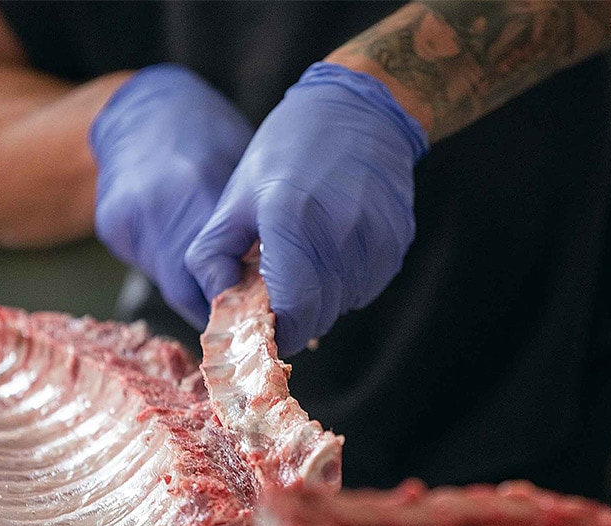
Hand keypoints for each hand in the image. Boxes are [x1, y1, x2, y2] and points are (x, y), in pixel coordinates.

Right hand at [89, 64, 252, 329]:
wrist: (144, 108)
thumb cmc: (210, 136)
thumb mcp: (243, 168)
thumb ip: (250, 224)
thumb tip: (278, 279)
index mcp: (199, 187)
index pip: (221, 271)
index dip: (241, 301)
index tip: (261, 316)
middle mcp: (158, 206)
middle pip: (189, 290)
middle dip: (218, 308)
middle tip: (244, 314)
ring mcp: (128, 219)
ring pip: (168, 284)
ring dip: (195, 291)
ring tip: (222, 283)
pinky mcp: (112, 228)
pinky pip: (150, 266)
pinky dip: (172, 269)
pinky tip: (186, 251)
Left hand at [184, 63, 428, 354]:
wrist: (360, 109)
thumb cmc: (288, 149)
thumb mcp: (236, 195)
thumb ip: (213, 257)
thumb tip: (218, 307)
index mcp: (292, 222)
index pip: (293, 313)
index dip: (276, 331)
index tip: (264, 324)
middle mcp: (341, 236)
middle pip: (319, 317)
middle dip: (295, 315)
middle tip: (279, 288)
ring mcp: (375, 242)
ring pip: (343, 305)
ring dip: (321, 297)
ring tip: (308, 256)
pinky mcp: (397, 243)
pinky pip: (366, 287)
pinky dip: (346, 281)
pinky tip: (335, 244)